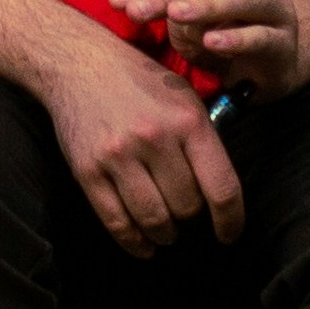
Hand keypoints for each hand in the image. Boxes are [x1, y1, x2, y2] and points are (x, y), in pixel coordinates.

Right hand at [41, 25, 249, 257]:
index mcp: (187, 121)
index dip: (231, 221)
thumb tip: (219, 191)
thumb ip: (203, 140)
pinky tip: (144, 245)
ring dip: (165, 233)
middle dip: (190, 216)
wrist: (79, 63)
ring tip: (167, 231)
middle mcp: (155, 139)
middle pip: (187, 207)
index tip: (229, 235)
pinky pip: (117, 222)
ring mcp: (119, 156)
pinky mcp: (88, 171)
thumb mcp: (183, 98)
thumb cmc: (138, 81)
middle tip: (185, 210)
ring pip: (155, 220)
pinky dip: (134, 242)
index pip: (221, 188)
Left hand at [118, 0, 308, 101]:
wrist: (274, 64)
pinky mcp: (285, 41)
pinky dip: (235, 38)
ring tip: (176, 14)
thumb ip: (166, 5)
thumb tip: (134, 4)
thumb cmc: (224, 31)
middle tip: (136, 11)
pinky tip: (212, 43)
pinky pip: (261, 36)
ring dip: (206, 4)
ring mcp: (277, 6)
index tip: (116, 1)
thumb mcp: (188, 18)